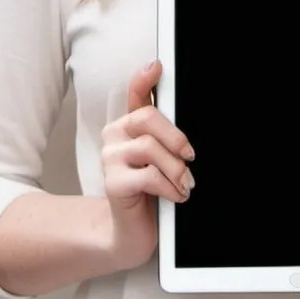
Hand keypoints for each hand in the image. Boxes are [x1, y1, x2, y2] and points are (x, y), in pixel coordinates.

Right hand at [100, 60, 194, 270]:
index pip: (135, 95)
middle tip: (190, 156)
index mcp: (127, 126)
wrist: (129, 233)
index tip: (157, 65)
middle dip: (175, 137)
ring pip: (150, 148)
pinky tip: (175, 195)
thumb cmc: (148, 192)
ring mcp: (109, 159)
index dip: (144, 78)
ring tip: (184, 185)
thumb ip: (165, 136)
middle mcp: (114, 136)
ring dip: (176, 169)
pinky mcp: (112, 183)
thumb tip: (181, 116)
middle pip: (147, 118)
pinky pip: (148, 175)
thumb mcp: (159, 159)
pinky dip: (169, 186)